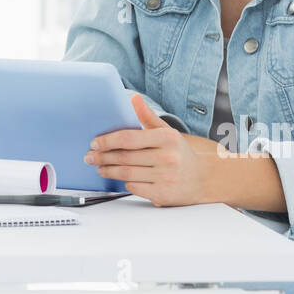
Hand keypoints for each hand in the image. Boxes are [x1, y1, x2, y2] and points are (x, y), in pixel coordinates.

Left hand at [84, 94, 221, 205]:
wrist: (203, 179)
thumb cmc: (180, 153)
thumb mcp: (168, 132)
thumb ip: (148, 116)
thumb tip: (133, 98)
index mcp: (167, 138)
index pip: (129, 138)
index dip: (108, 140)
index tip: (95, 142)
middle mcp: (168, 158)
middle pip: (124, 157)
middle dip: (103, 157)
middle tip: (90, 156)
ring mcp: (166, 177)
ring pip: (127, 173)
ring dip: (108, 170)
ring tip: (99, 167)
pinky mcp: (162, 194)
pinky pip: (134, 187)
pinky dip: (124, 182)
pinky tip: (118, 177)